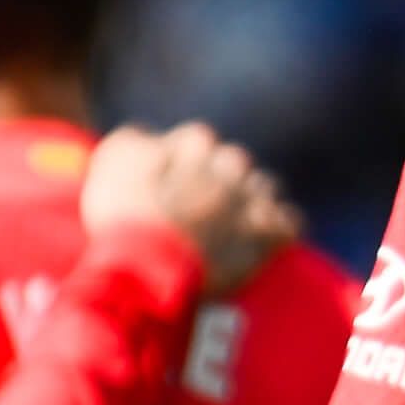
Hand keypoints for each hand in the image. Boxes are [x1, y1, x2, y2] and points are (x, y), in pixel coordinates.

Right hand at [78, 125, 298, 293]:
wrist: (147, 266)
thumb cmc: (124, 214)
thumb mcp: (115, 161)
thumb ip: (136, 140)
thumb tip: (149, 138)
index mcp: (197, 144)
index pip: (197, 140)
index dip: (182, 160)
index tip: (170, 181)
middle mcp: (230, 165)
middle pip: (235, 161)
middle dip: (220, 177)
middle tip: (199, 204)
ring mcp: (251, 201)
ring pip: (264, 187)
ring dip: (251, 199)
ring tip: (231, 222)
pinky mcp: (266, 237)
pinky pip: (289, 223)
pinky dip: (278, 228)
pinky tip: (266, 237)